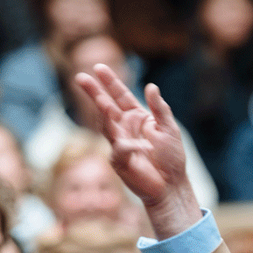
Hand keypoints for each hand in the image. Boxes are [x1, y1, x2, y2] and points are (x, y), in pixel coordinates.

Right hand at [74, 65, 197, 236]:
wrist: (172, 185)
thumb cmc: (171, 157)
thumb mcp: (169, 128)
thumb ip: (160, 108)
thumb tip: (151, 86)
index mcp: (136, 117)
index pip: (120, 96)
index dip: (110, 82)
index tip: (98, 67)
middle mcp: (124, 128)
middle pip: (106, 107)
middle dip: (94, 93)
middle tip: (80, 77)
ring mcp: (119, 144)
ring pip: (107, 126)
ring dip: (104, 115)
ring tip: (101, 102)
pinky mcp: (120, 161)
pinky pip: (122, 150)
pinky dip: (131, 147)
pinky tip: (145, 148)